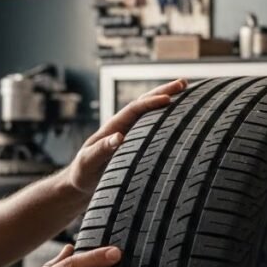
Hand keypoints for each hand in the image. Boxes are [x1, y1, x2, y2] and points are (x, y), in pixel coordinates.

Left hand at [66, 79, 186, 194]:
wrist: (81, 183)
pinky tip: (179, 116)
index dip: (151, 103)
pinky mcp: (136, 143)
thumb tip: (118, 137)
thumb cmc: (83, 173)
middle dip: (164, 91)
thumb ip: (101, 149)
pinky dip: (166, 118)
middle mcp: (123, 126)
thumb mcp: (88, 161)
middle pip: (145, 103)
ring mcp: (130, 133)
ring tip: (186, 90)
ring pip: (151, 113)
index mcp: (113, 127)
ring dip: (166, 100)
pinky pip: (153, 127)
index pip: (134, 109)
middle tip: (184, 83)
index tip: (168, 99)